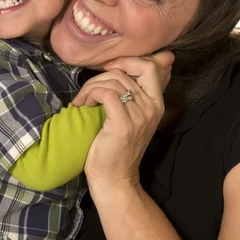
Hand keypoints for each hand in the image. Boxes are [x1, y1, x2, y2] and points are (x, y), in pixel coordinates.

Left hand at [76, 52, 173, 186]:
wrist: (113, 178)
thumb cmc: (116, 147)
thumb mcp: (131, 117)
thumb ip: (133, 93)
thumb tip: (123, 71)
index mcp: (157, 104)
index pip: (151, 67)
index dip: (128, 61)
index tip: (109, 70)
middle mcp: (151, 108)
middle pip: (128, 70)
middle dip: (104, 74)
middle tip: (91, 88)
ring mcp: (139, 116)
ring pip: (114, 81)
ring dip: (92, 86)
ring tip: (83, 100)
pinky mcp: (123, 124)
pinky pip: (107, 93)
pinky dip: (90, 94)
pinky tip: (82, 105)